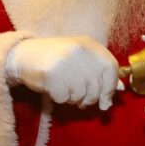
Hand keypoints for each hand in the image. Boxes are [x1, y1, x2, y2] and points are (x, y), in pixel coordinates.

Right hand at [5, 36, 121, 109]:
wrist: (24, 55)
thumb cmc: (56, 59)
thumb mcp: (80, 60)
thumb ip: (99, 72)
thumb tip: (120, 89)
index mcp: (89, 45)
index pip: (111, 67)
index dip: (110, 87)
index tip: (106, 100)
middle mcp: (79, 51)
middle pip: (97, 86)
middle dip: (91, 99)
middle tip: (82, 100)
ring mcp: (65, 62)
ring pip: (82, 95)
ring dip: (75, 99)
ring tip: (66, 89)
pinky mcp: (51, 75)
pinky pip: (65, 98)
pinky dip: (61, 99)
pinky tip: (55, 89)